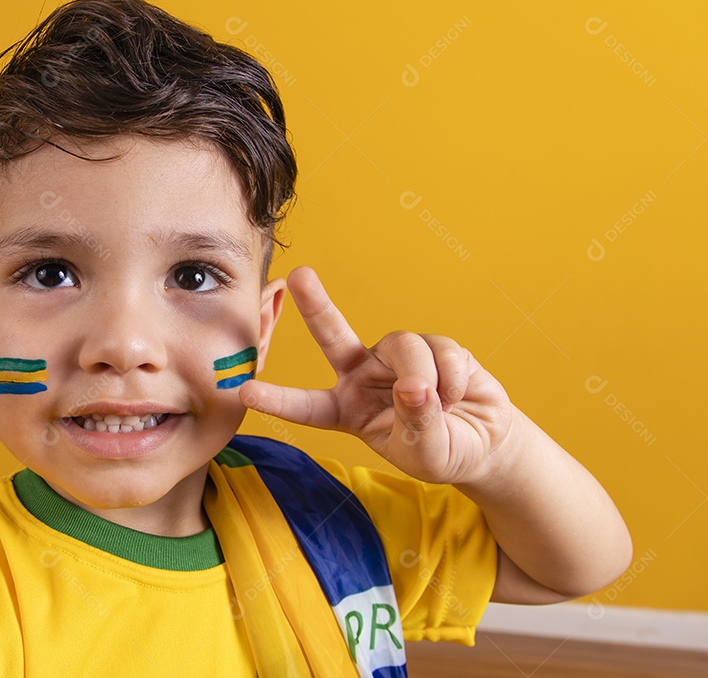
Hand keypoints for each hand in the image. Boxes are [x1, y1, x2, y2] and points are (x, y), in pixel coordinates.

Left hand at [240, 266, 514, 484]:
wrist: (485, 442)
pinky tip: (457, 395)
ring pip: (403, 345)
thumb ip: (417, 425)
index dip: (277, 399)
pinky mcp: (432, 345)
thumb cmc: (443, 452)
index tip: (244, 390)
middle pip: (333, 335)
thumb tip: (413, 385)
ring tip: (442, 404)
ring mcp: (394, 357)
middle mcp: (363, 376)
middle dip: (316, 305)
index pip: (306, 406)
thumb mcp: (426, 454)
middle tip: (298, 276)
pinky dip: (452, 377)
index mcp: (345, 410)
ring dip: (426, 376)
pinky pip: (440, 349)